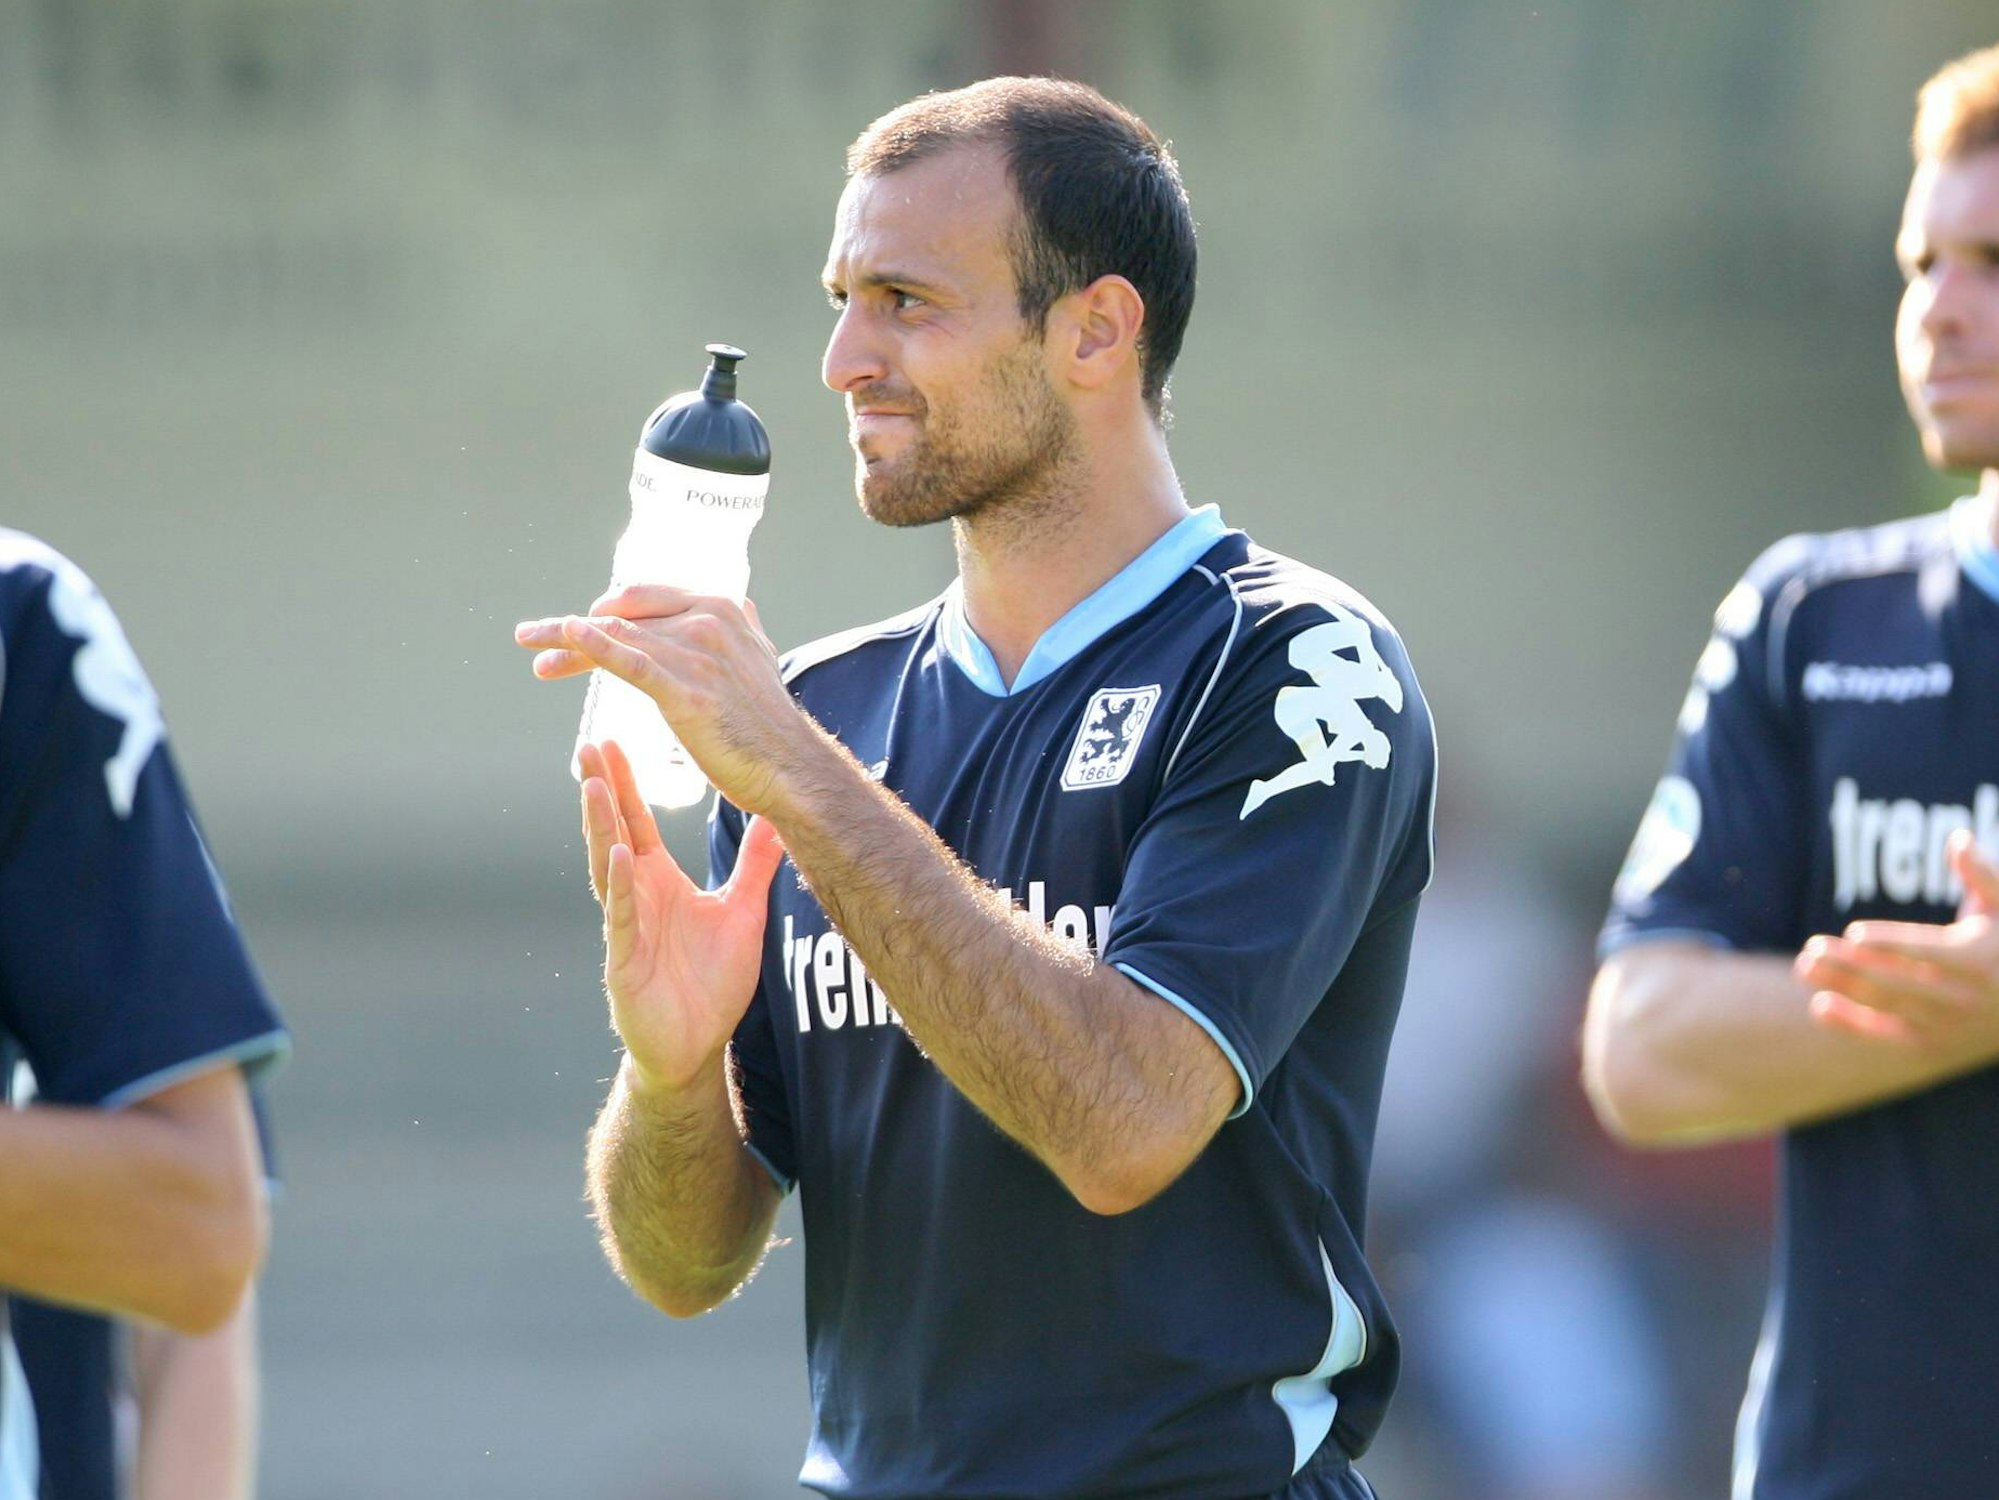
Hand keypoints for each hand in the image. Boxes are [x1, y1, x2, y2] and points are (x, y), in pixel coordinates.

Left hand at [515, 588, 797, 813]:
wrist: (790, 767)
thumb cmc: (768, 723)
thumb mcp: (760, 658)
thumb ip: (744, 629)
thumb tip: (740, 606)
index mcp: (722, 606)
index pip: (646, 598)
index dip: (606, 610)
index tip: (573, 627)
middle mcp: (709, 620)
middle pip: (625, 616)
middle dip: (572, 628)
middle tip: (533, 638)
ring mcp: (698, 653)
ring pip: (620, 637)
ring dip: (566, 642)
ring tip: (534, 652)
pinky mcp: (687, 690)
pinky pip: (633, 662)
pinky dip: (598, 647)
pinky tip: (570, 638)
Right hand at [578, 739, 785, 1092]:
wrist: (698, 1046)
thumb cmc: (711, 983)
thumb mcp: (743, 911)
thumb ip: (755, 866)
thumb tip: (778, 821)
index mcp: (657, 882)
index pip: (636, 823)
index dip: (625, 784)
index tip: (611, 741)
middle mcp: (635, 897)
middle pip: (613, 834)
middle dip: (601, 791)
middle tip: (588, 745)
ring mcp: (624, 927)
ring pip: (608, 868)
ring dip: (601, 828)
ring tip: (593, 786)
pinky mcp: (623, 961)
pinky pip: (620, 917)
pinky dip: (619, 886)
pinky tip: (618, 854)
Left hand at [1803, 831, 1998, 1044]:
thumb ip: (1983, 874)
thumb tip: (1958, 838)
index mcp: (1981, 959)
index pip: (1930, 952)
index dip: (1892, 944)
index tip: (1853, 935)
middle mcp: (1966, 997)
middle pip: (1900, 981)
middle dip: (1853, 967)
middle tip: (1811, 949)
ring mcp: (1950, 1025)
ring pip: (1889, 1007)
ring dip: (1844, 989)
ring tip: (1804, 967)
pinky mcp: (1936, 1044)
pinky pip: (1890, 1036)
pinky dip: (1855, 1025)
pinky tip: (1819, 1006)